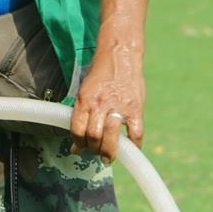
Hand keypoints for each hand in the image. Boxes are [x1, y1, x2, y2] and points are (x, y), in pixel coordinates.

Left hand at [69, 43, 145, 161]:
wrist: (120, 54)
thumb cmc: (101, 72)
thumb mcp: (85, 89)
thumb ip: (82, 111)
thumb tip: (77, 136)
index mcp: (85, 99)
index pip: (77, 129)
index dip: (77, 143)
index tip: (78, 148)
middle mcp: (100, 104)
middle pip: (93, 136)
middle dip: (92, 149)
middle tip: (95, 153)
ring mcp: (119, 106)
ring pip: (111, 137)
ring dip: (109, 151)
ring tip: (108, 157)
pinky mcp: (135, 108)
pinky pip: (135, 133)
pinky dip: (134, 145)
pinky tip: (131, 149)